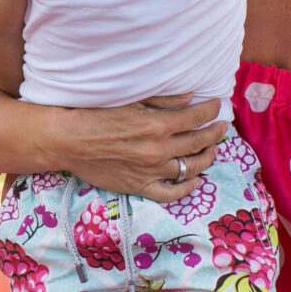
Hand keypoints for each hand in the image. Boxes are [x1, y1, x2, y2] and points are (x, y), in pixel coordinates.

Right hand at [60, 94, 226, 202]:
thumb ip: (163, 100)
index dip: (210, 111)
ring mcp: (151, 171)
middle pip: (198, 142)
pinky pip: (170, 193)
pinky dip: (186, 189)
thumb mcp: (131, 99)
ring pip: (190, 168)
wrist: (68, 140)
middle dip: (214, 133)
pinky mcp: (140, 186)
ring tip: (211, 150)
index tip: (217, 106)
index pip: (196, 118)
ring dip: (206, 158)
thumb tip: (190, 97)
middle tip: (222, 127)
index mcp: (158, 125)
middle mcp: (159, 150)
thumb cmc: (96, 114)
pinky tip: (194, 181)